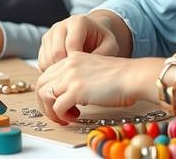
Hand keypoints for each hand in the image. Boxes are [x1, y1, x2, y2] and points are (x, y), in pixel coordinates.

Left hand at [36, 53, 154, 124]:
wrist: (134, 76)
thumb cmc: (121, 77)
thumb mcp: (94, 70)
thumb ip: (79, 77)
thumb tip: (69, 96)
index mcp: (72, 58)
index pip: (47, 74)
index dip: (49, 91)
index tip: (59, 103)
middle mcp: (68, 65)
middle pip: (41, 84)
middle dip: (44, 103)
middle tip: (57, 114)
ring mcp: (71, 77)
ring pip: (44, 95)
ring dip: (51, 111)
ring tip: (64, 118)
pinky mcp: (76, 90)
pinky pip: (57, 107)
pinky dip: (62, 115)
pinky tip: (75, 117)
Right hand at [38, 14, 118, 70]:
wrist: (92, 33)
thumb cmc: (102, 40)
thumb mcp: (110, 45)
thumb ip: (103, 54)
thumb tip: (89, 69)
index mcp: (77, 22)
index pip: (72, 45)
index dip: (78, 62)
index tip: (86, 73)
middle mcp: (60, 26)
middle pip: (56, 52)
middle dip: (67, 69)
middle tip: (78, 79)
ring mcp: (49, 34)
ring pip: (47, 59)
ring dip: (58, 72)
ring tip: (72, 78)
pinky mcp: (43, 45)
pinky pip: (41, 63)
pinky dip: (51, 73)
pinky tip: (64, 75)